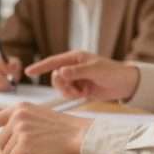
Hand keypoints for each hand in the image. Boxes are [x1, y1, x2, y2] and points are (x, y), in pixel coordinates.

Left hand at [0, 102, 93, 153]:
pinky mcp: (25, 140)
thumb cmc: (64, 132)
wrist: (84, 135)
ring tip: (42, 151)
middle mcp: (16, 114)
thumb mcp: (38, 121)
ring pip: (7, 153)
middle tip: (37, 150)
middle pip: (0, 143)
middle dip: (14, 152)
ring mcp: (19, 126)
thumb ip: (20, 126)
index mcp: (19, 108)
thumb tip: (2, 144)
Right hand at [25, 51, 139, 101]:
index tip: (28, 71)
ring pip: (60, 87)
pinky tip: (84, 94)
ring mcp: (75, 78)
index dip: (40, 67)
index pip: (53, 62)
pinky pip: (68, 93)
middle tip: (73, 88)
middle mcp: (73, 67)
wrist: (125, 85)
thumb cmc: (112, 72)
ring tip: (81, 91)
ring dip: (68, 91)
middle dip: (61, 84)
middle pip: (55, 77)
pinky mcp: (79, 88)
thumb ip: (77, 72)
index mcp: (75, 58)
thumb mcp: (95, 70)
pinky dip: (73, 95)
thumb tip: (60, 72)